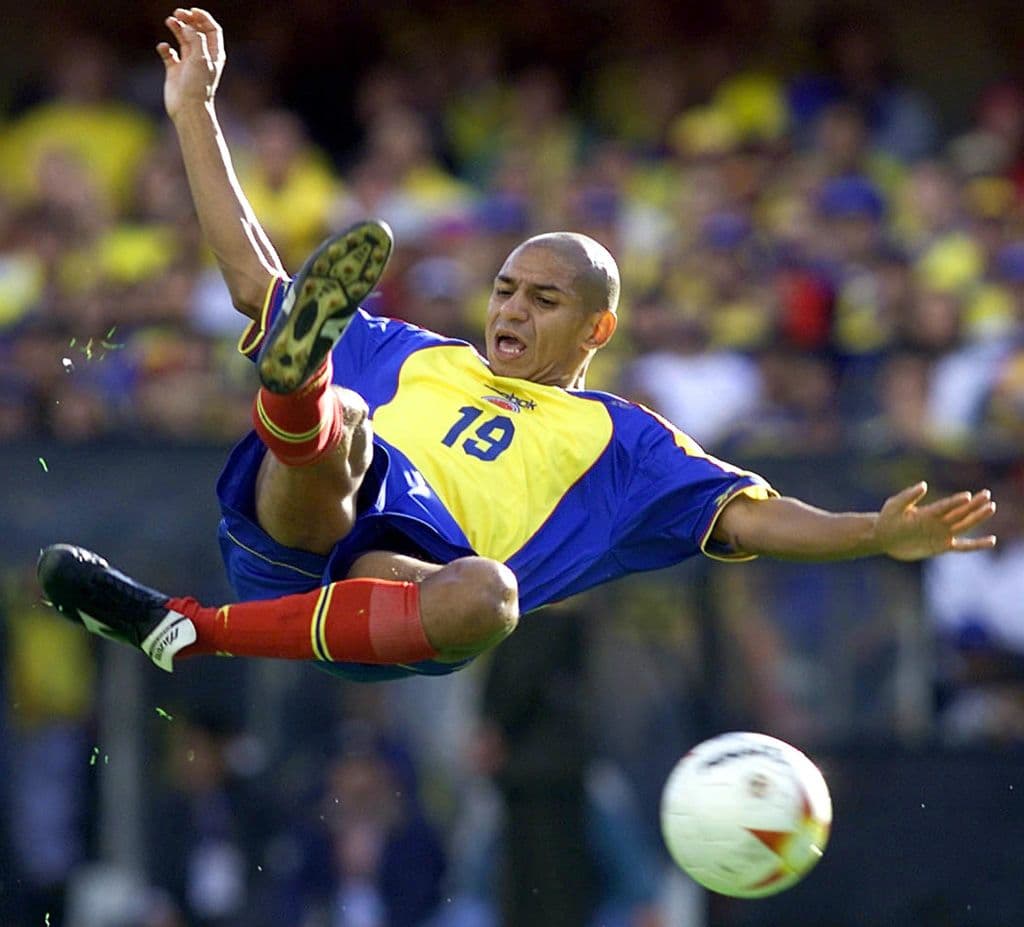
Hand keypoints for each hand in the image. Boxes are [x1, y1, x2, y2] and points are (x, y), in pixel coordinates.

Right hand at [156, 7, 224, 118]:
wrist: (188, 109)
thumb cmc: (198, 86)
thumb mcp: (200, 58)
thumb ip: (195, 38)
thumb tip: (186, 24)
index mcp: (214, 55)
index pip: (212, 30)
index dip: (203, 18)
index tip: (192, 11)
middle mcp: (202, 57)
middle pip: (196, 31)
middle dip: (188, 20)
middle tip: (178, 13)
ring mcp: (188, 63)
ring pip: (182, 39)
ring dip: (176, 28)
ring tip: (170, 21)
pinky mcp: (175, 70)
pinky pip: (169, 53)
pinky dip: (165, 47)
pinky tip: (164, 48)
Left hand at [874, 482, 995, 560]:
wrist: (884, 537)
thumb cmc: (888, 519)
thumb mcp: (895, 505)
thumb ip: (908, 496)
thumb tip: (923, 485)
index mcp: (927, 512)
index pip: (945, 506)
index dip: (955, 502)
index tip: (968, 496)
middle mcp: (937, 522)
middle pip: (959, 513)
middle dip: (973, 505)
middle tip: (987, 495)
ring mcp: (941, 534)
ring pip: (964, 526)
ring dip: (977, 518)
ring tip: (991, 507)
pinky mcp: (941, 547)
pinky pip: (963, 547)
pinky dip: (976, 544)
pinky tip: (991, 541)